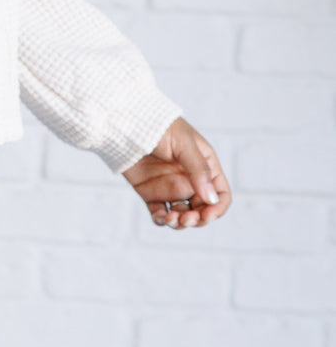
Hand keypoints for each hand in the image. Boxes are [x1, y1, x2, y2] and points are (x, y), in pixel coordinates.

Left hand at [122, 116, 231, 230]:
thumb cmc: (159, 126)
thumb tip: (212, 198)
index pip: (220, 194)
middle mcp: (190, 179)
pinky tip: (160, 217)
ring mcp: (170, 187)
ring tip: (170, 219)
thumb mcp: (184, 144)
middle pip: (202, 209)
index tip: (207, 215)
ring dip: (179, 223)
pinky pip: (160, 213)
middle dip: (197, 219)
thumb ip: (198, 170)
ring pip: (182, 215)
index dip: (217, 208)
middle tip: (185, 219)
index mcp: (204, 166)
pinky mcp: (151, 193)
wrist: (126, 123)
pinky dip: (162, 220)